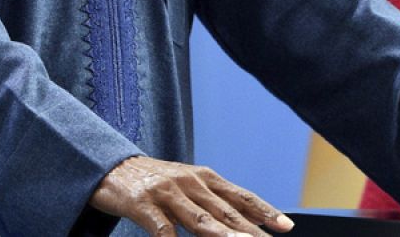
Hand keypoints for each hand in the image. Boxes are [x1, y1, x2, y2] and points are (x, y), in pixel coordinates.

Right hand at [90, 155, 294, 236]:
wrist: (113, 168)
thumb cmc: (157, 182)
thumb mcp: (189, 185)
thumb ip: (214, 201)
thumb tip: (246, 220)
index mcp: (205, 178)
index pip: (240, 196)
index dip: (264, 210)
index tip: (286, 226)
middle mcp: (190, 183)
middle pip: (225, 210)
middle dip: (249, 228)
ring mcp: (167, 193)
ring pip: (199, 218)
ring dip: (221, 233)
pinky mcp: (143, 204)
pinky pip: (161, 227)